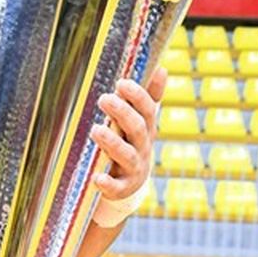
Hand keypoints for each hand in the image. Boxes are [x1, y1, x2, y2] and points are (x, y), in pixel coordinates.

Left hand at [90, 64, 167, 199]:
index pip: (147, 109)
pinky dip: (108, 184)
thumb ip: (148, 98)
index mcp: (146, 129)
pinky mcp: (122, 189)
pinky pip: (116, 187)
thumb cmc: (129, 144)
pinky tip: (97, 178)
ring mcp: (133, 169)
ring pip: (126, 156)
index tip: (121, 83)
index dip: (137, 96)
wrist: (127, 186)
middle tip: (104, 99)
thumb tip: (162, 68)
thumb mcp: (139, 122)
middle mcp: (142, 148)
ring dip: (112, 143)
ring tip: (95, 130)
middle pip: (137, 129)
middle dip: (122, 113)